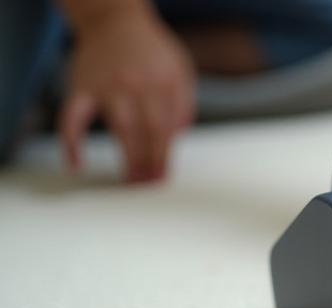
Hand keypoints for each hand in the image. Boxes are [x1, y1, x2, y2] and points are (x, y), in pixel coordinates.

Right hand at [60, 5, 194, 183]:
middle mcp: (138, 84)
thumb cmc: (151, 50)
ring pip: (120, 128)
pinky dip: (71, 142)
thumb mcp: (180, 69)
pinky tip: (75, 163)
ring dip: (127, 158)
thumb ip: (183, 102)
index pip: (169, 126)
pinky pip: (72, 118)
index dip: (166, 155)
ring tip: (131, 180)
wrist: (115, 20)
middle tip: (149, 185)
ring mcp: (107, 86)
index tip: (165, 177)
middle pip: (148, 131)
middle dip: (151, 162)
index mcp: (166, 82)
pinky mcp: (81, 87)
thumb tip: (178, 135)